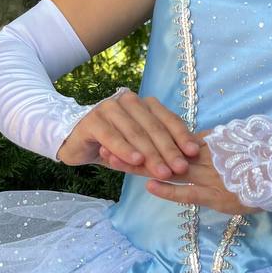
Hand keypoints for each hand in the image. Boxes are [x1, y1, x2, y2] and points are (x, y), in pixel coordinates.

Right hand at [57, 90, 202, 175]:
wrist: (78, 144)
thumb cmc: (115, 147)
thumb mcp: (141, 149)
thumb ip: (160, 149)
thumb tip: (190, 157)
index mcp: (144, 104)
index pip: (168, 119)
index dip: (182, 136)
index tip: (194, 153)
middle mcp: (128, 101)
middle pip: (153, 127)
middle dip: (169, 150)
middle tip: (180, 169)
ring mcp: (109, 108)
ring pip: (135, 133)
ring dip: (150, 153)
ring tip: (162, 171)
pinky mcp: (92, 120)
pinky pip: (112, 136)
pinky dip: (125, 149)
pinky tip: (136, 160)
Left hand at [98, 127, 261, 216]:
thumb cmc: (266, 162)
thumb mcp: (237, 148)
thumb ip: (216, 145)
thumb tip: (196, 141)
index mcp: (208, 147)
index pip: (169, 140)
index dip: (143, 137)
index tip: (120, 133)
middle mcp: (205, 159)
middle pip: (160, 152)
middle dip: (131, 150)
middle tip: (104, 146)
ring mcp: (210, 176)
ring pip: (168, 169)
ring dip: (140, 167)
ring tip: (113, 162)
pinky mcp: (218, 196)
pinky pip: (190, 193)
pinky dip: (170, 190)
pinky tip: (150, 186)